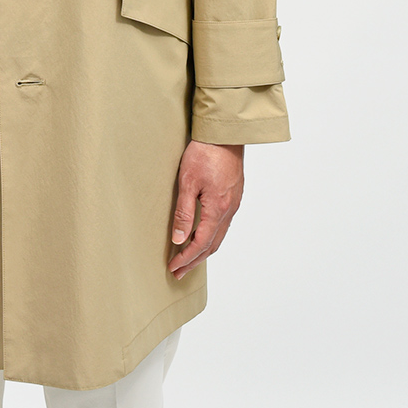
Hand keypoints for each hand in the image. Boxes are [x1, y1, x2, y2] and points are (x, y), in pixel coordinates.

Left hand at [168, 141, 243, 278]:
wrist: (224, 135)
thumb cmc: (205, 154)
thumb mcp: (187, 182)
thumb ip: (184, 213)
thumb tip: (179, 239)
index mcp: (217, 210)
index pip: (201, 243)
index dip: (186, 258)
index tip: (173, 267)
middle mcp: (229, 210)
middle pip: (212, 245)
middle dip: (195, 260)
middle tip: (179, 272)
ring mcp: (233, 203)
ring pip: (220, 236)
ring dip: (204, 250)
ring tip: (190, 259)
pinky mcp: (233, 195)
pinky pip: (224, 224)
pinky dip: (212, 236)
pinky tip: (204, 235)